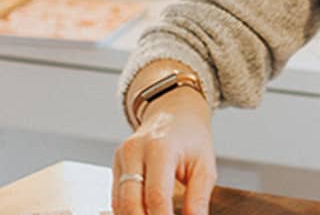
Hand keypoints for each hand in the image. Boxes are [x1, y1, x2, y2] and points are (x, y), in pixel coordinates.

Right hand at [112, 87, 216, 214]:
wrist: (174, 114)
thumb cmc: (192, 138)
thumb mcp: (205, 165)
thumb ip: (198, 198)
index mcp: (160, 148)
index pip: (156, 196)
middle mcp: (134, 151)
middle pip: (130, 203)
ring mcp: (121, 158)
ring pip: (119, 203)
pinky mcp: (115, 165)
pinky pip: (117, 198)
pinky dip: (129, 212)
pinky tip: (145, 214)